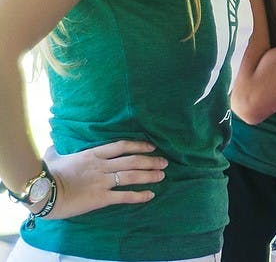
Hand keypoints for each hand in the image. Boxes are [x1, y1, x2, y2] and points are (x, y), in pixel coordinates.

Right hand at [42, 140, 166, 218]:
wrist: (42, 192)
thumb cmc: (46, 174)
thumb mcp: (54, 157)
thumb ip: (57, 152)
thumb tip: (52, 148)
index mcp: (92, 155)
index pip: (121, 146)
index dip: (139, 145)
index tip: (151, 146)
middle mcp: (101, 166)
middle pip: (132, 160)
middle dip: (150, 161)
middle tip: (164, 162)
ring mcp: (102, 181)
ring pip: (132, 176)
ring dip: (149, 176)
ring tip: (162, 175)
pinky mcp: (100, 198)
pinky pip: (124, 196)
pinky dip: (139, 196)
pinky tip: (150, 195)